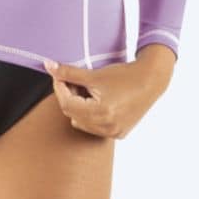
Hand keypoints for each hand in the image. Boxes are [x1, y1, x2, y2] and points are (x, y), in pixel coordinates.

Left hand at [42, 44, 175, 139]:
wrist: (151, 80)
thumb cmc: (124, 75)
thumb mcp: (94, 73)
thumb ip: (69, 72)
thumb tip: (48, 65)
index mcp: (101, 112)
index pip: (67, 104)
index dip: (59, 89)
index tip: (59, 76)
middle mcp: (107, 127)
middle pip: (73, 115)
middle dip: (69, 97)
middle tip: (73, 81)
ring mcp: (114, 132)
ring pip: (81, 123)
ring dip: (79, 108)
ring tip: (88, 91)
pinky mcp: (119, 133)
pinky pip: (95, 128)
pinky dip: (91, 116)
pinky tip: (98, 101)